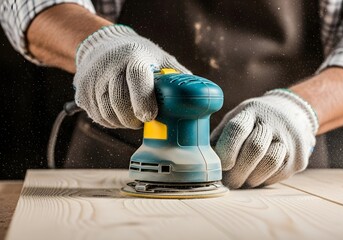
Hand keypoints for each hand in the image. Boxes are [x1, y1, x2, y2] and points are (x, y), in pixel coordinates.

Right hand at [74, 24, 189, 128]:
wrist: (103, 46)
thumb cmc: (139, 56)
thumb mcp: (161, 60)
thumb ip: (178, 79)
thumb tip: (196, 100)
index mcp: (134, 55)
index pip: (136, 78)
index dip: (143, 101)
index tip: (150, 116)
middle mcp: (110, 65)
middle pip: (119, 102)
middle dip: (134, 118)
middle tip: (144, 118)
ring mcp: (92, 78)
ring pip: (107, 113)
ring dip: (123, 122)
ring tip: (132, 115)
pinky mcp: (81, 91)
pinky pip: (97, 116)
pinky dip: (110, 121)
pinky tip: (118, 112)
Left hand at [211, 89, 318, 188]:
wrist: (291, 113)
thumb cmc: (252, 122)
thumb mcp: (235, 120)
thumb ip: (219, 139)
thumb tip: (200, 163)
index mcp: (250, 111)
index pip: (238, 128)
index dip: (227, 149)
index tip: (222, 165)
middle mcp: (272, 121)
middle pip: (255, 148)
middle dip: (238, 171)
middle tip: (229, 182)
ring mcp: (289, 138)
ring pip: (270, 163)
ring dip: (252, 178)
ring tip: (244, 180)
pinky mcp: (299, 156)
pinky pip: (279, 174)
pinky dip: (265, 179)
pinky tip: (258, 175)